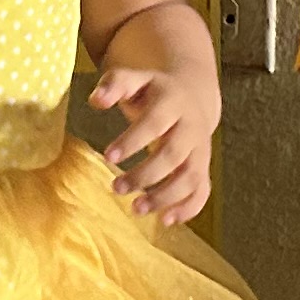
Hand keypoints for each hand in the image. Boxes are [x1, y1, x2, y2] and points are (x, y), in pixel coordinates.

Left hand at [89, 59, 216, 227]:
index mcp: (173, 102)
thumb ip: (114, 84)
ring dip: (165, 196)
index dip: (133, 141)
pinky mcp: (203, 167)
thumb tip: (96, 100)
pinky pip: (203, 191)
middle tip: (116, 188)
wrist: (191, 94)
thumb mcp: (136, 79)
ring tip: (136, 209)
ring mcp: (200, 149)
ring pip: (190, 177)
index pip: (155, 123)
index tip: (108, 157)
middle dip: (146, 175)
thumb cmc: (153, 92)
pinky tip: (165, 220)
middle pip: (173, 155)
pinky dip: (188, 208)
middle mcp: (191, 127)